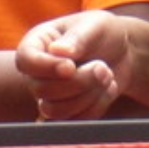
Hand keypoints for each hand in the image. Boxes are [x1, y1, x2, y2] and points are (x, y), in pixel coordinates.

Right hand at [14, 11, 130, 120]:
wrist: (123, 52)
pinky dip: (96, 107)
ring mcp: (49, 94)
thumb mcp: (94, 26)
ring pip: (55, 110)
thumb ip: (77, 38)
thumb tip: (57, 51)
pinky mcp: (66, 111)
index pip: (25, 60)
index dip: (47, 68)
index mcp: (37, 43)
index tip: (71, 66)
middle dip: (78, 82)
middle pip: (41, 90)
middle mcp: (37, 71)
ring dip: (87, 96)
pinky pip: (74, 121)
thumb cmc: (103, 33)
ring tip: (107, 76)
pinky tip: (107, 89)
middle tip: (102, 66)